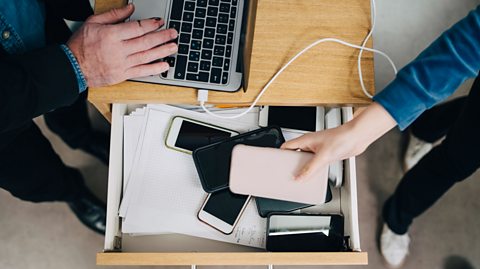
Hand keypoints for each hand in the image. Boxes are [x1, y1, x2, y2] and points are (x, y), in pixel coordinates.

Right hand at [67, 4, 177, 86]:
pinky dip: (154, 68)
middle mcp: (118, 50)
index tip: (160, 22)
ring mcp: (122, 63)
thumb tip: (130, 8)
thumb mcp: (93, 22)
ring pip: (147, 56)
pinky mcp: (123, 74)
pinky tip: (164, 65)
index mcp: (111, 35)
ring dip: (162, 51)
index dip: (151, 24)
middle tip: (173, 33)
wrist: (72, 67)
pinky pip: (142, 71)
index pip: (137, 28)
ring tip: (173, 47)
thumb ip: (113, 15)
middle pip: (145, 42)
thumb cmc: (81, 45)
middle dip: (162, 37)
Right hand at [281, 103, 396, 179]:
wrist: (358, 137)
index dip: (280, 155)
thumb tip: (299, 177)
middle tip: (287, 173)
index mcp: (305, 140)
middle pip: (295, 155)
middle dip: (291, 164)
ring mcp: (318, 149)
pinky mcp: (326, 154)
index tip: (275, 163)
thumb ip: (310, 168)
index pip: (286, 147)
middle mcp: (310, 144)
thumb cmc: (342, 137)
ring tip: (300, 176)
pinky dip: (313, 170)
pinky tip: (314, 175)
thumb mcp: (323, 156)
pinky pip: (315, 164)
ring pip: (305, 160)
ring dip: (303, 168)